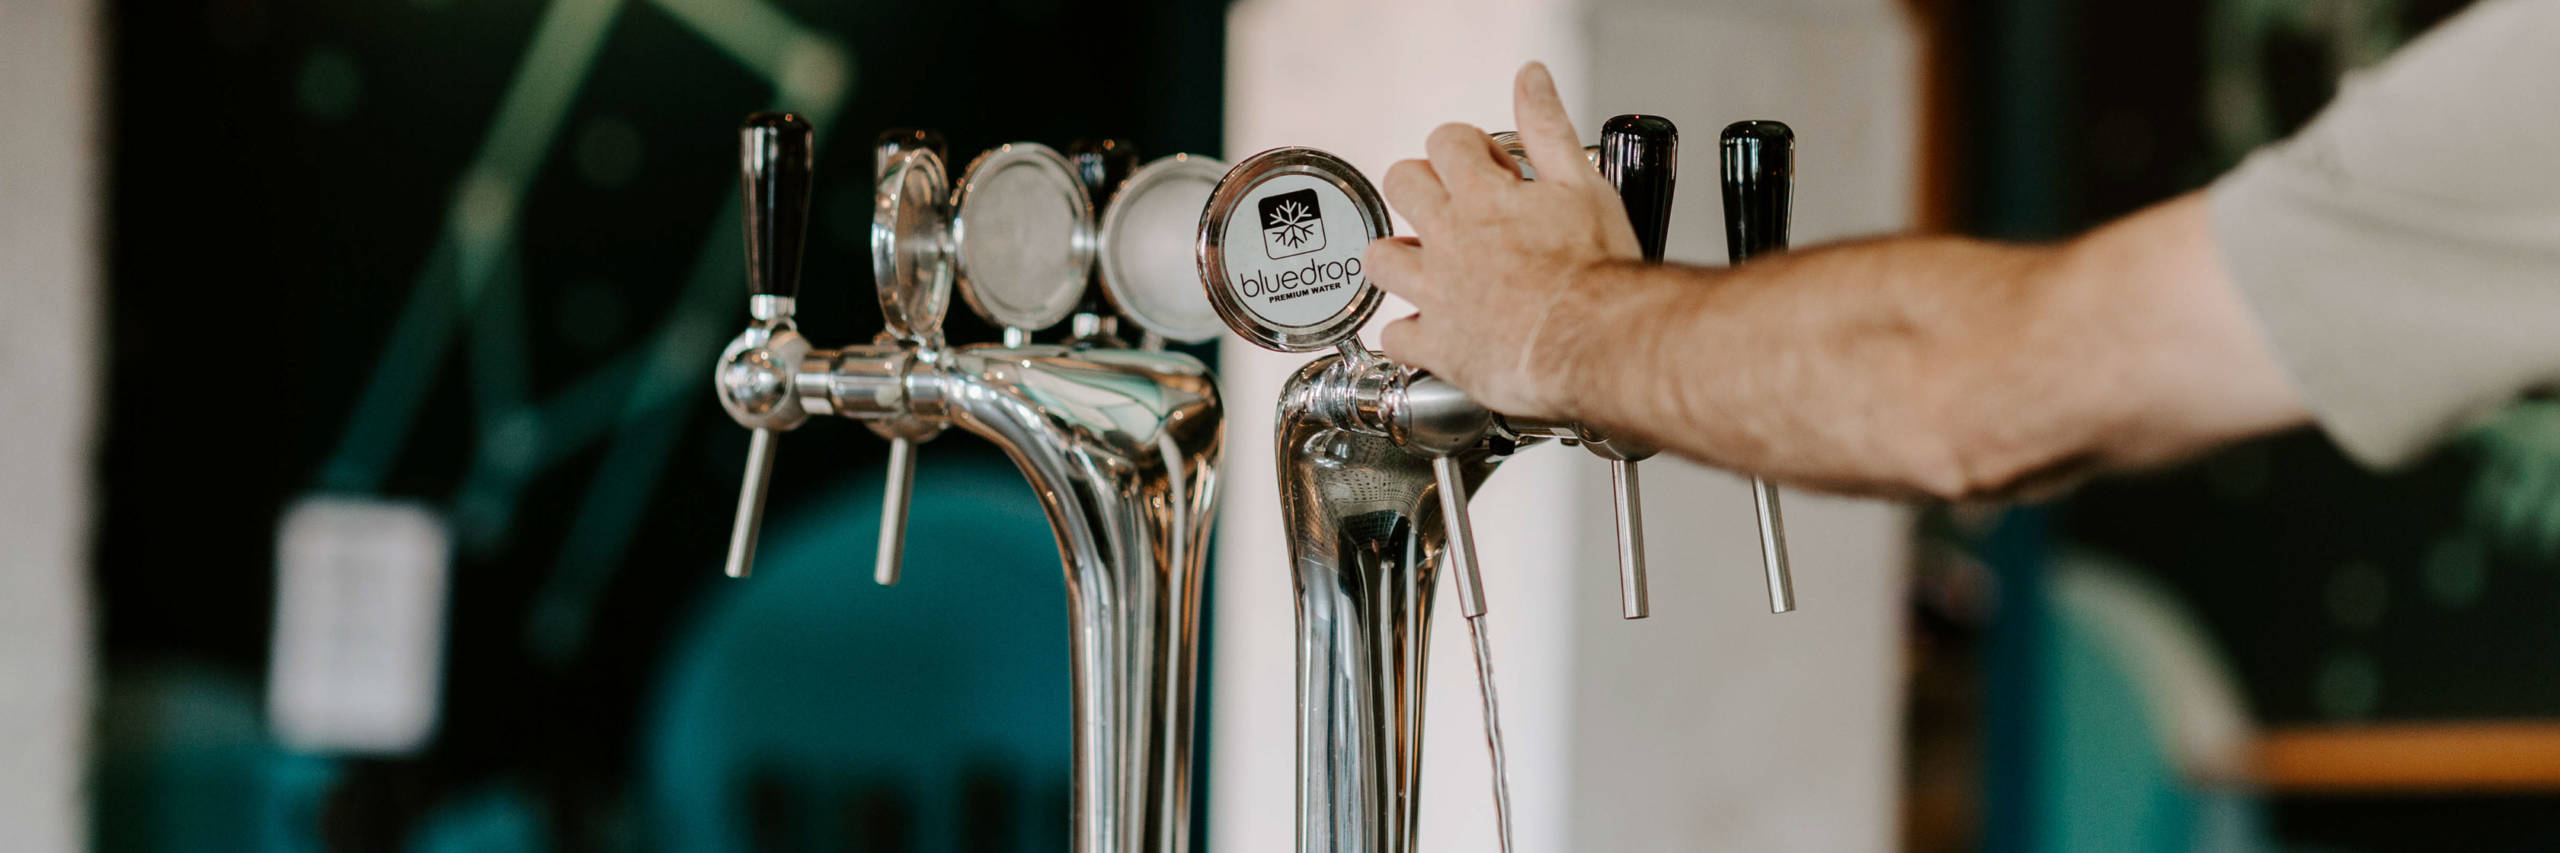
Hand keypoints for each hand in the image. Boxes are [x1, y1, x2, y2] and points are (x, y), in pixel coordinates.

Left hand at [1369, 62, 1648, 421]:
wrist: (1594, 341)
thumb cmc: (1595, 272)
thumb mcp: (1582, 182)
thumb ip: (1548, 128)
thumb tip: (1530, 80)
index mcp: (1480, 195)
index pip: (1444, 141)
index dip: (1466, 148)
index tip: (1491, 168)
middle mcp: (1448, 239)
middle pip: (1399, 186)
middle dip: (1421, 188)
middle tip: (1455, 207)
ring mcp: (1437, 293)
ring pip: (1380, 259)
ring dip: (1397, 258)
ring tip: (1427, 264)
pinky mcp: (1439, 346)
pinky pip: (1395, 338)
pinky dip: (1407, 334)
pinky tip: (1429, 331)